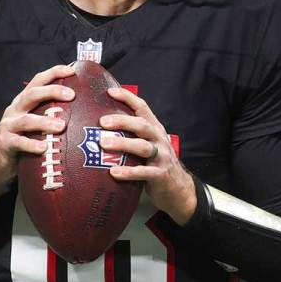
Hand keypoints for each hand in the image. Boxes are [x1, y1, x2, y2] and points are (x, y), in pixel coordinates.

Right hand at [0, 64, 75, 184]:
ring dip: (45, 122)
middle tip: (71, 95)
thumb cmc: (21, 143)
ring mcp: (8, 126)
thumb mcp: (33, 125)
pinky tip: (44, 147)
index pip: (38, 81)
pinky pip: (18, 142)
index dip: (54, 73)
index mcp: (23, 102)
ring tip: (61, 126)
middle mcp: (15, 110)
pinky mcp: (4, 142)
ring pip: (27, 120)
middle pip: (32, 94)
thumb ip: (49, 115)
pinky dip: (32, 144)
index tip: (72, 70)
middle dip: (52, 91)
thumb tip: (81, 112)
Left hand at [99, 87, 196, 224]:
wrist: (179, 189)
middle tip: (102, 122)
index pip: (142, 107)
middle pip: (142, 125)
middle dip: (122, 121)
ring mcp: (161, 157)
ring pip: (142, 147)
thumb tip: (101, 126)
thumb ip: (132, 135)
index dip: (127, 98)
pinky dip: (129, 172)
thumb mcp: (148, 144)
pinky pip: (144, 172)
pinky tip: (113, 172)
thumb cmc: (156, 163)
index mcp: (155, 129)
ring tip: (103, 144)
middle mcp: (159, 139)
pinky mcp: (160, 174)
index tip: (110, 92)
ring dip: (122, 144)